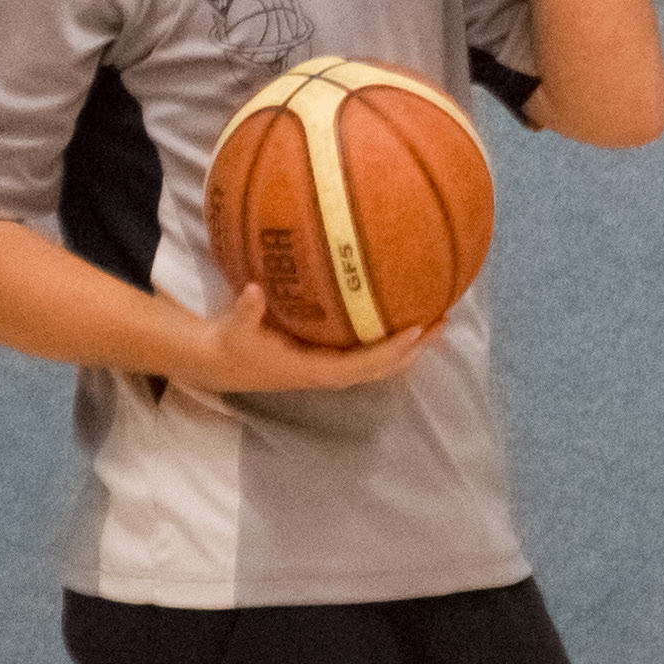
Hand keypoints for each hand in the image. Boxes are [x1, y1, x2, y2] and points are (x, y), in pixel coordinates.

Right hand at [189, 281, 432, 393]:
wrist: (219, 364)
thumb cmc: (229, 346)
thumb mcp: (232, 330)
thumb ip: (245, 312)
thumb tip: (254, 290)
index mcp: (314, 370)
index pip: (363, 364)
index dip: (391, 350)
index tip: (417, 331)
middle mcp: (329, 373)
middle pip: (383, 367)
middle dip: (415, 348)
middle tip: (444, 321)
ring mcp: (330, 368)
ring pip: (380, 363)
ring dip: (409, 347)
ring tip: (437, 321)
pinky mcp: (327, 359)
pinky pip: (368, 353)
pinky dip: (390, 341)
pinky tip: (405, 318)